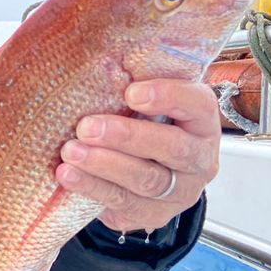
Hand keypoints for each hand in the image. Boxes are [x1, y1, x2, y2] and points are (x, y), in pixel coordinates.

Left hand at [55, 79, 219, 232]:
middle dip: (127, 137)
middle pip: (173, 148)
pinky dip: (92, 188)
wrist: (146, 178)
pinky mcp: (153, 215)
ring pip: (146, 180)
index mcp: (202, 122)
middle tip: (87, 127)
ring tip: (70, 151)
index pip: (197, 105)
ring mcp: (179, 191)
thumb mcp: (149, 106)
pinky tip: (68, 175)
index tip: (130, 93)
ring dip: (104, 165)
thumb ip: (135, 87)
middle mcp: (199, 159)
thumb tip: (94, 56)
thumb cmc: (145, 127)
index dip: (168, 98)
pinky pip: (124, 204)